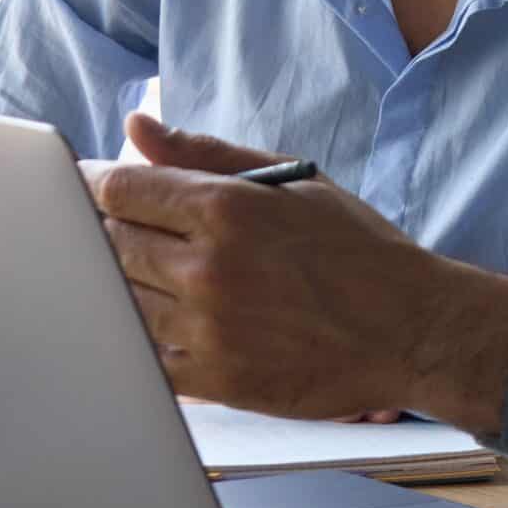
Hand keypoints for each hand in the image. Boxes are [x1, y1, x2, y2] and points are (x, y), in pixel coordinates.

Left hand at [88, 113, 507, 432]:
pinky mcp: (215, 379)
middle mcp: (209, 267)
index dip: (97, 185)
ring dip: (116, 284)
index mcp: (227, 208)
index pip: (121, 189)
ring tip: (144, 274)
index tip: (95, 187)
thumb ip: (206, 154)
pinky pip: (145, 357)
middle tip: (113, 229)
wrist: (411, 330)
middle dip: (101, 232)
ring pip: (119, 301)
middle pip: (109, 244)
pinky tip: (157, 321)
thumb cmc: (357, 250)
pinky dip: (139, 337)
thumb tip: (138, 127)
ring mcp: (208, 328)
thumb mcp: (292, 182)